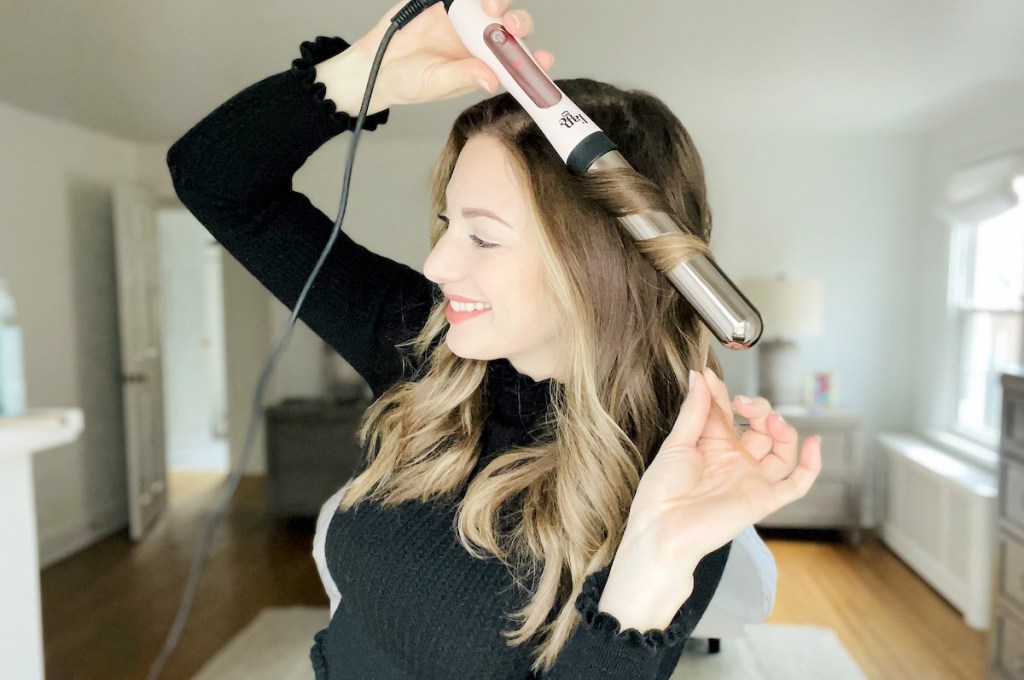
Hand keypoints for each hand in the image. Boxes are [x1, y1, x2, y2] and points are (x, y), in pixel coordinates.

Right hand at [354, 0, 554, 108]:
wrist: (374, 65)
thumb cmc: (408, 81)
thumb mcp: (436, 84)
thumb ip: (463, 77)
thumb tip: (491, 79)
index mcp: (485, 63)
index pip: (517, 60)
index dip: (534, 59)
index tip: (545, 60)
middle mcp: (480, 38)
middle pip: (511, 25)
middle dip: (518, 24)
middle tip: (510, 27)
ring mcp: (465, 16)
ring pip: (493, 2)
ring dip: (497, 3)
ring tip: (489, 8)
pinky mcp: (445, 0)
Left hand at [624, 368, 821, 568]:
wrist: (663, 530)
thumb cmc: (661, 492)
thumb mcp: (676, 443)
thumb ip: (694, 410)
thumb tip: (700, 376)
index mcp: (710, 447)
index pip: (727, 413)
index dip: (722, 394)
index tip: (710, 377)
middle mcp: (734, 462)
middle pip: (760, 429)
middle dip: (758, 408)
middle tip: (743, 402)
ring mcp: (750, 480)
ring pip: (782, 451)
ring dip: (782, 429)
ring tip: (771, 419)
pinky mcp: (763, 499)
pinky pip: (796, 484)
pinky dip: (812, 465)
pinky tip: (815, 443)